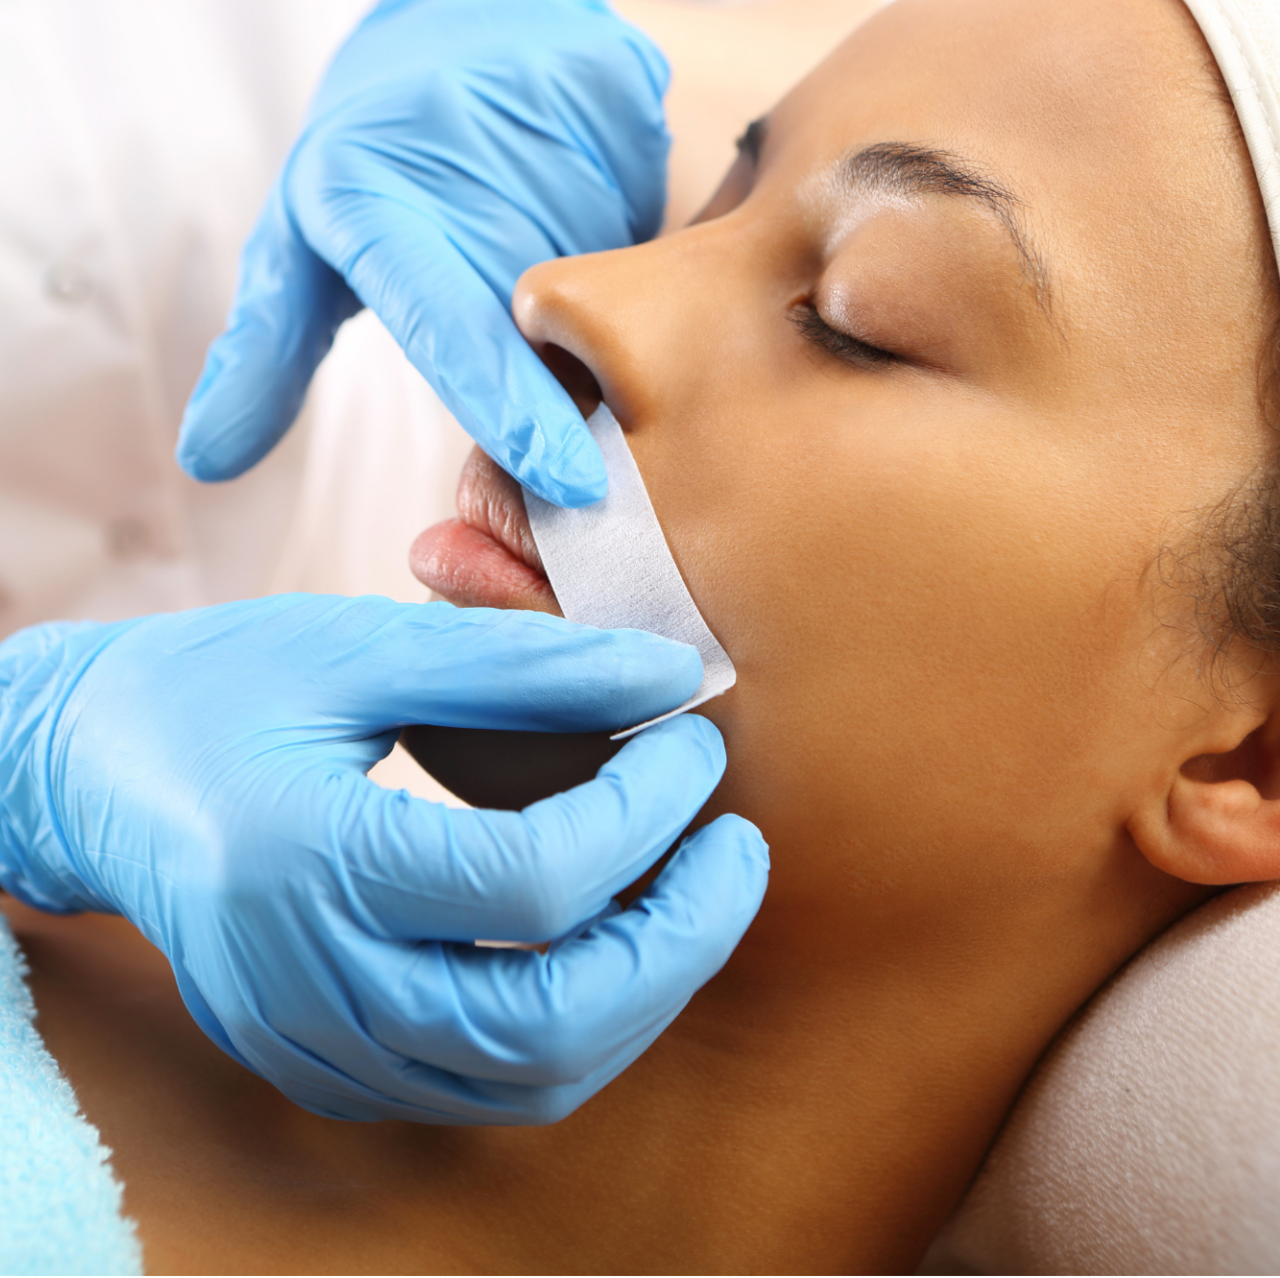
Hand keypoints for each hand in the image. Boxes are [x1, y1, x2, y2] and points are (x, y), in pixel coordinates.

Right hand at [0, 597, 767, 1122]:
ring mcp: (318, 1042)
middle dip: (681, 937)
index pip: (534, 881)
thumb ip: (520, 662)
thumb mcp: (360, 647)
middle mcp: (310, 983)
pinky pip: (490, 1081)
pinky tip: (612, 936)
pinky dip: (582, 1019)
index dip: (647, 809)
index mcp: (304, 861)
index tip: (691, 743)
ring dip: (647, 990)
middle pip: (549, 1022)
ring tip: (694, 890)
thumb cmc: (216, 689)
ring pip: (532, 1075)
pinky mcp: (332, 1062)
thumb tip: (667, 671)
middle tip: (736, 847)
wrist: (94, 775)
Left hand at [176, 0, 669, 507]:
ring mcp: (547, 111)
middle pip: (549, 320)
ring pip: (614, 278)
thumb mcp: (300, 251)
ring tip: (552, 265)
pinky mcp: (618, 85)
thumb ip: (262, 354)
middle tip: (535, 340)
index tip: (570, 481)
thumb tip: (207, 459)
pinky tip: (594, 221)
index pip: (449, 325)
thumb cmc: (370, 174)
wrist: (452, 38)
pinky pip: (653, 218)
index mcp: (368, 203)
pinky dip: (636, 251)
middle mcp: (459, 153)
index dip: (508, 405)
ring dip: (601, 311)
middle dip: (562, 367)